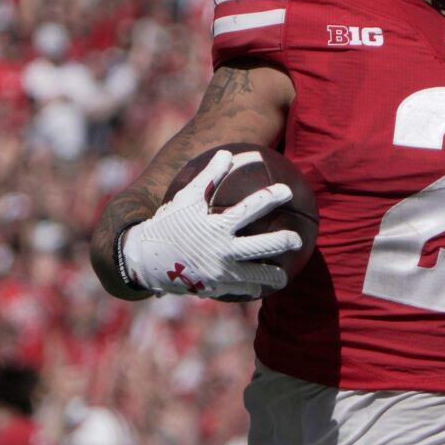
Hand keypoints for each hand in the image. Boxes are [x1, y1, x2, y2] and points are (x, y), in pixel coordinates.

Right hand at [120, 150, 301, 300]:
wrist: (145, 260)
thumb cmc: (167, 224)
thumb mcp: (185, 198)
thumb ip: (208, 176)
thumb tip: (228, 153)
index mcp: (217, 226)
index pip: (252, 208)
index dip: (271, 197)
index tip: (287, 190)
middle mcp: (223, 250)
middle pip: (265, 246)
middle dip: (285, 241)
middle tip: (299, 239)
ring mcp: (221, 273)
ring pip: (257, 276)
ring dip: (275, 275)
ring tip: (285, 275)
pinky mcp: (216, 289)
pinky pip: (241, 290)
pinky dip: (253, 289)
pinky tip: (261, 289)